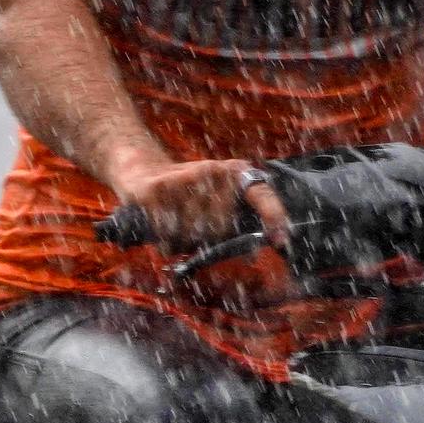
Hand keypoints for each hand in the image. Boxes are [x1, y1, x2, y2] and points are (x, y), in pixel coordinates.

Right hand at [105, 155, 289, 253]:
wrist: (142, 171)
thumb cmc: (188, 195)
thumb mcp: (217, 198)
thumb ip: (239, 222)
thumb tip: (256, 252)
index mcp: (233, 172)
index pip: (262, 194)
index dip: (274, 215)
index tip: (281, 239)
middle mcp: (211, 171)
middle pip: (220, 230)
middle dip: (206, 239)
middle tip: (192, 225)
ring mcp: (183, 179)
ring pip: (191, 237)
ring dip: (182, 241)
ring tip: (175, 222)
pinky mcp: (155, 190)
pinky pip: (166, 235)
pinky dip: (163, 240)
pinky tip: (160, 224)